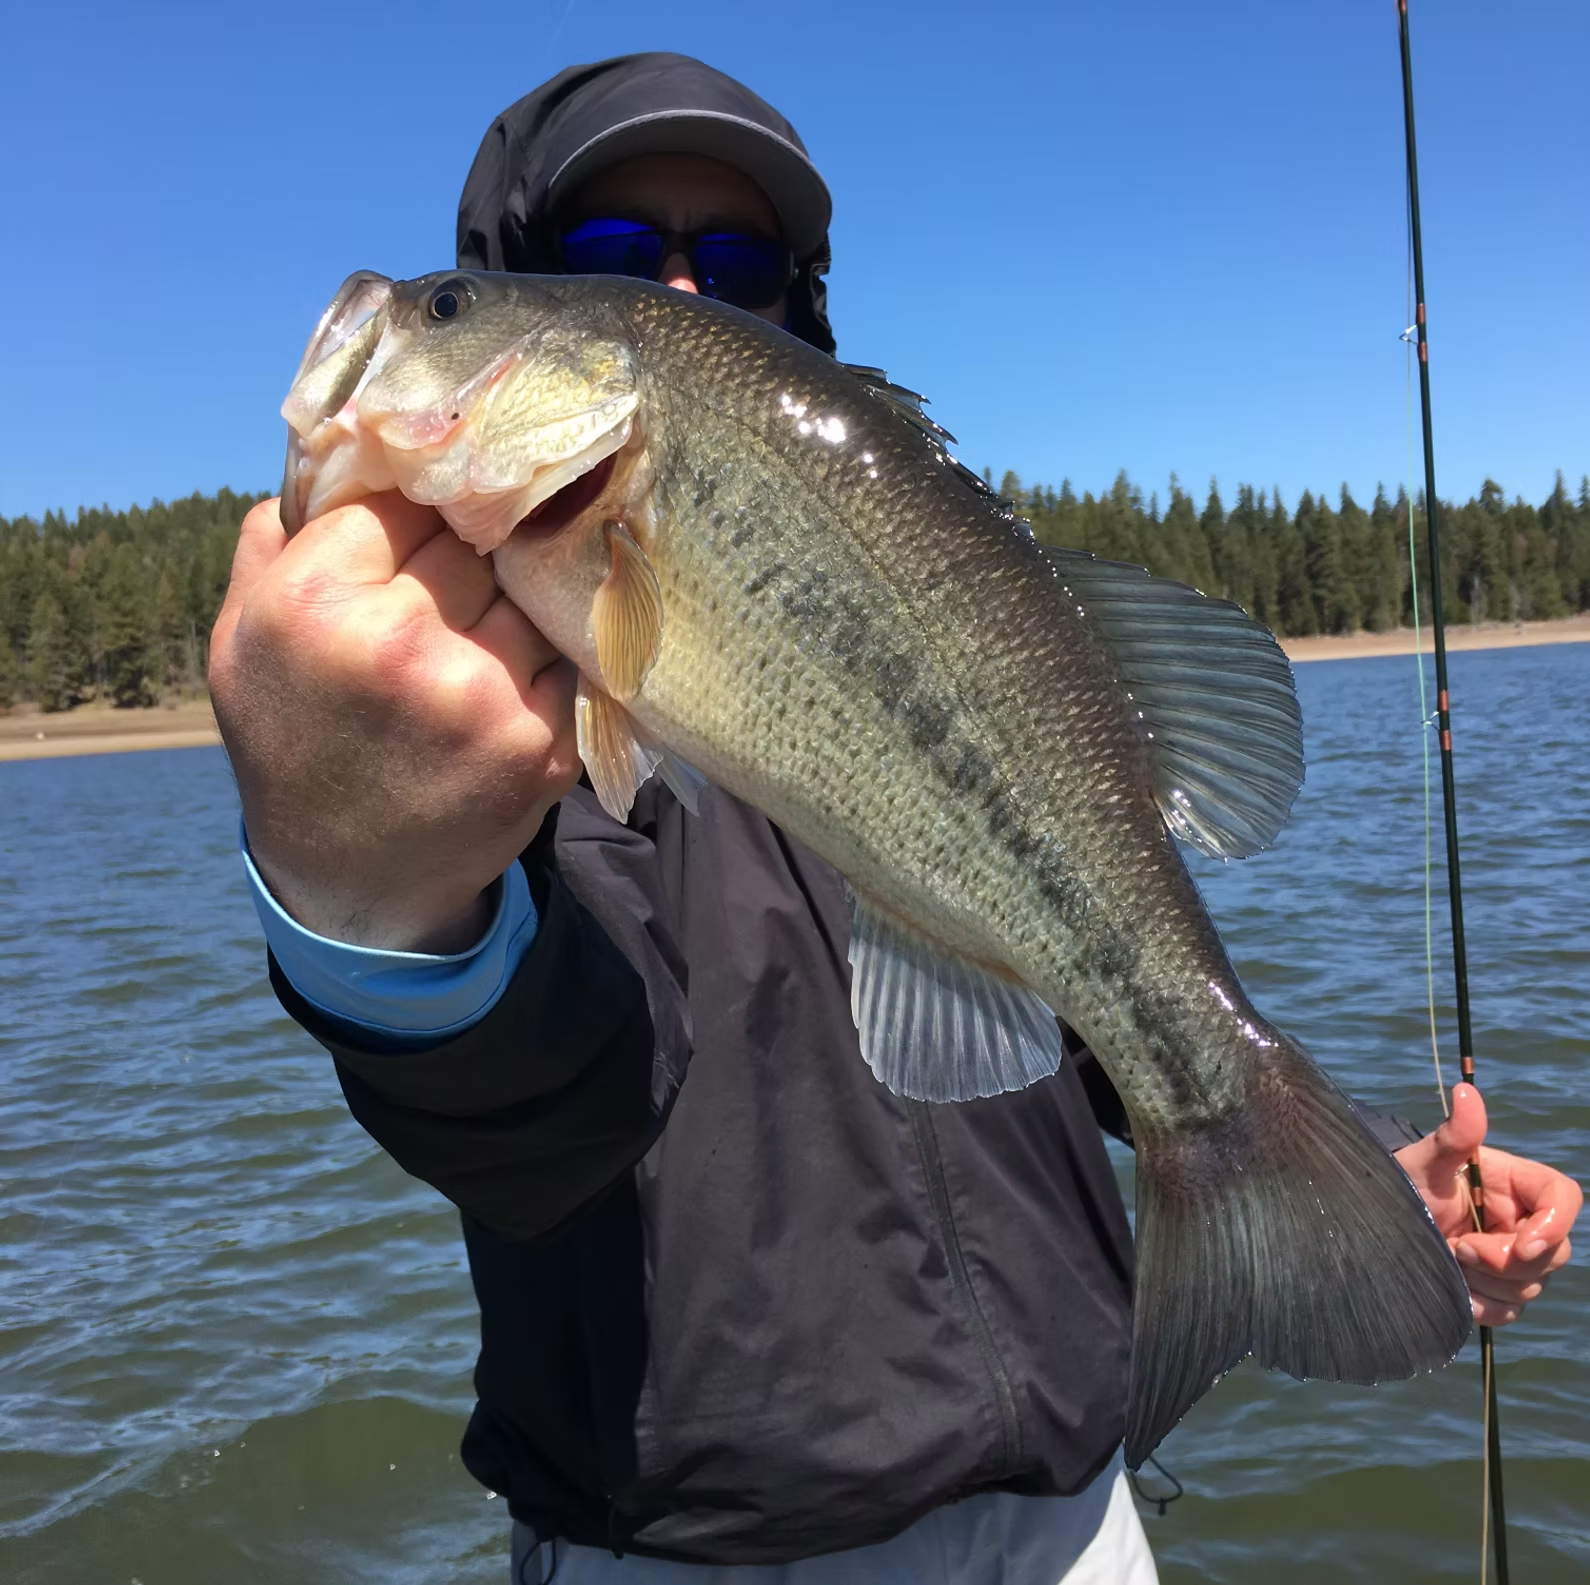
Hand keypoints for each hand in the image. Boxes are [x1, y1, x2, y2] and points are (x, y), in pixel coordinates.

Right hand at [210, 493, 580, 952]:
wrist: (354, 881)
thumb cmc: (293, 745)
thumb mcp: (240, 644)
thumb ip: (276, 542)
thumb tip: (342, 455)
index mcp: (315, 607)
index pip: (403, 497)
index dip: (413, 513)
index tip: (417, 533)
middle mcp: (399, 647)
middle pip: (476, 538)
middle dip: (469, 553)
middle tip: (455, 583)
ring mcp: (482, 697)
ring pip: (529, 592)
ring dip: (513, 605)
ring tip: (479, 636)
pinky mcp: (542, 741)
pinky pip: (565, 655)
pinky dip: (545, 658)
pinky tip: (510, 679)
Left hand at [1395, 1084, 1581, 1325]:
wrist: (1375, 1223)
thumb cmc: (1403, 1183)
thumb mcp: (1424, 1160)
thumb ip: (1453, 1134)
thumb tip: (1465, 1089)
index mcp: (1514, 1184)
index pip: (1563, 1198)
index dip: (1555, 1224)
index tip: (1523, 1245)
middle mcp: (1521, 1220)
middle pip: (1553, 1252)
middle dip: (1506, 1259)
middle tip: (1458, 1246)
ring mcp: (1511, 1257)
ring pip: (1531, 1285)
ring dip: (1488, 1281)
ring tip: (1447, 1256)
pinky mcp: (1497, 1288)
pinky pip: (1509, 1310)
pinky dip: (1481, 1303)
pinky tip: (1451, 1284)